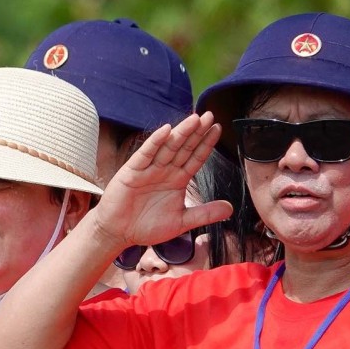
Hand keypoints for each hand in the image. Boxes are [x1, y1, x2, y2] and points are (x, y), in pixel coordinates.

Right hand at [92, 113, 229, 247]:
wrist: (119, 233)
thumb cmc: (146, 226)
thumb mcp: (182, 221)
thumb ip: (205, 214)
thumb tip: (230, 209)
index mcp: (177, 180)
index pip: (195, 158)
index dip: (206, 144)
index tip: (218, 128)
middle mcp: (165, 171)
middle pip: (184, 147)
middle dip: (196, 132)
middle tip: (210, 115)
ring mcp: (149, 169)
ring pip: (168, 147)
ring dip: (181, 133)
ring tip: (195, 119)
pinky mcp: (132, 172)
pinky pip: (145, 154)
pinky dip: (155, 142)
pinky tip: (166, 130)